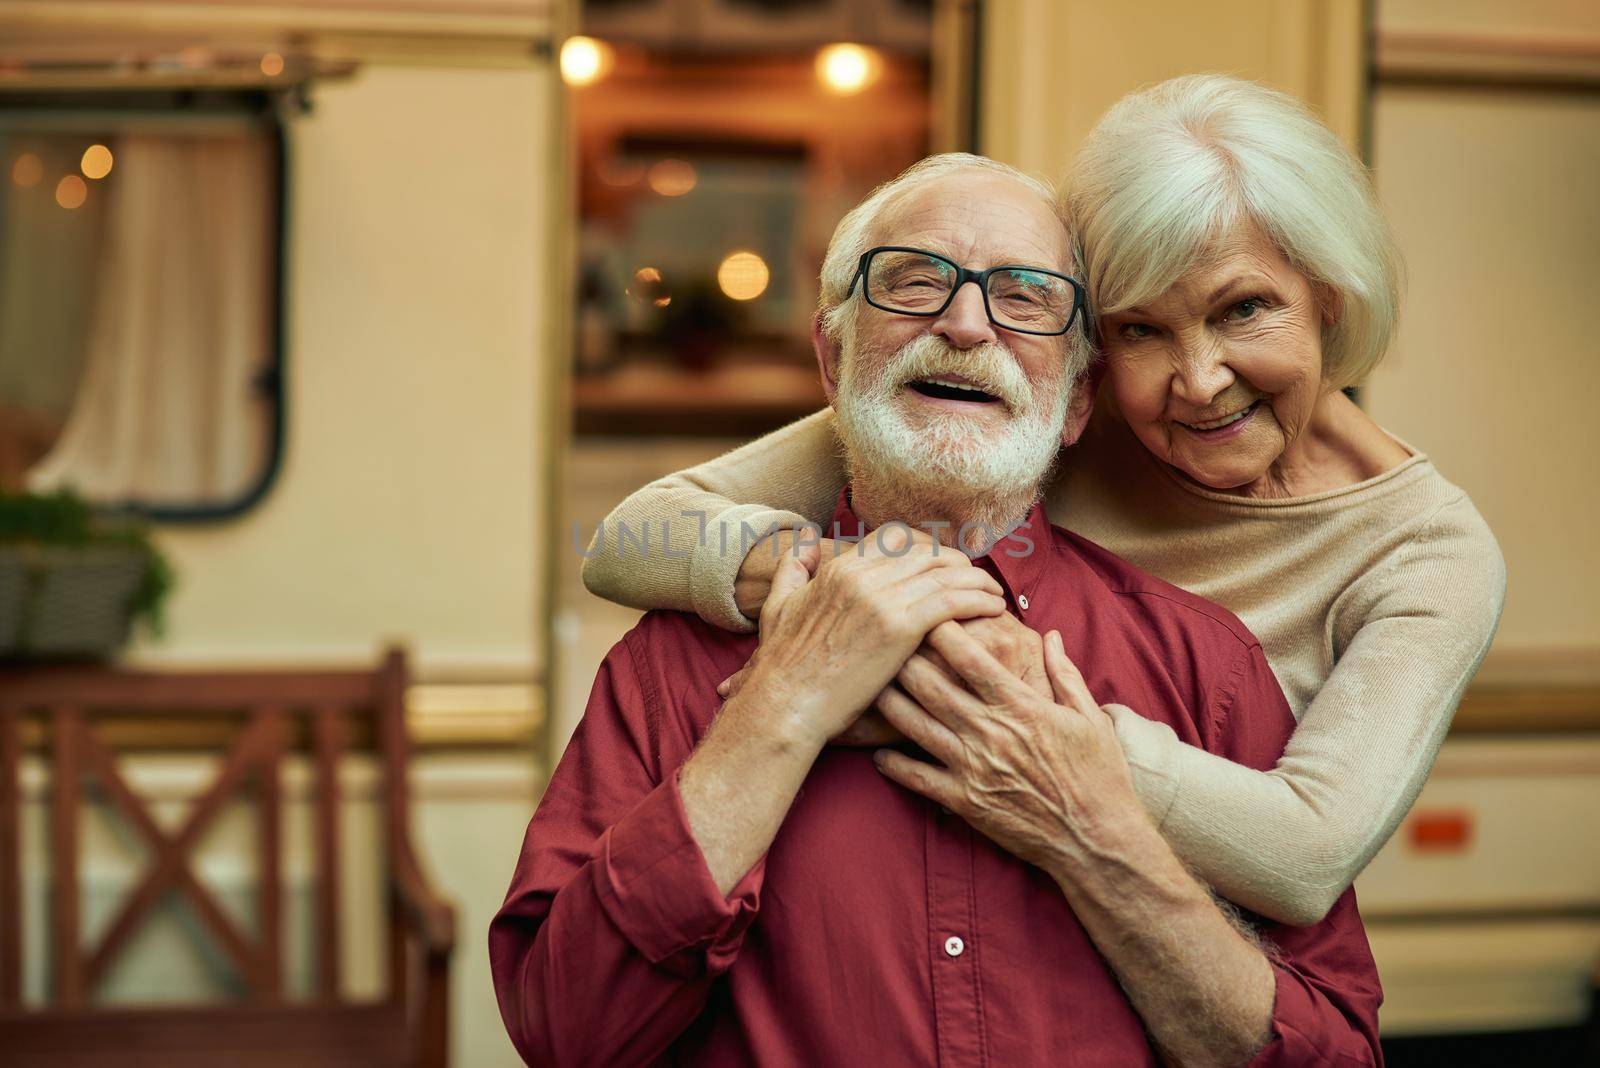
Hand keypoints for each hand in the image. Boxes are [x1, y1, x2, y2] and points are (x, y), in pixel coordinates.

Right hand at [729, 525, 1005, 750]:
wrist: (786, 703)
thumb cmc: (782, 665)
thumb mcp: (779, 605)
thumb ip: (793, 568)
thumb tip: (807, 541)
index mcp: (840, 567)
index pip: (897, 538)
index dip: (929, 547)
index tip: (945, 565)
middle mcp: (863, 575)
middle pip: (929, 552)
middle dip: (959, 563)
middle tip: (978, 580)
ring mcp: (882, 599)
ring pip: (947, 573)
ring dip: (978, 581)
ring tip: (994, 595)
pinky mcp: (900, 628)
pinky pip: (953, 601)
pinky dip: (979, 601)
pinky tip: (994, 610)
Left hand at [872, 625, 1145, 871]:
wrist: (1096, 841)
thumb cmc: (1100, 776)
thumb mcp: (1091, 718)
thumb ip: (1064, 674)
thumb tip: (1051, 636)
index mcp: (1021, 707)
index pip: (972, 660)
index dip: (944, 633)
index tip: (927, 614)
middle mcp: (991, 733)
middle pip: (933, 687)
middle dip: (905, 660)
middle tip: (884, 641)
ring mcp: (974, 768)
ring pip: (917, 726)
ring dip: (889, 703)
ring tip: (870, 685)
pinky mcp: (965, 802)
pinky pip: (918, 779)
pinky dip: (894, 764)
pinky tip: (878, 752)